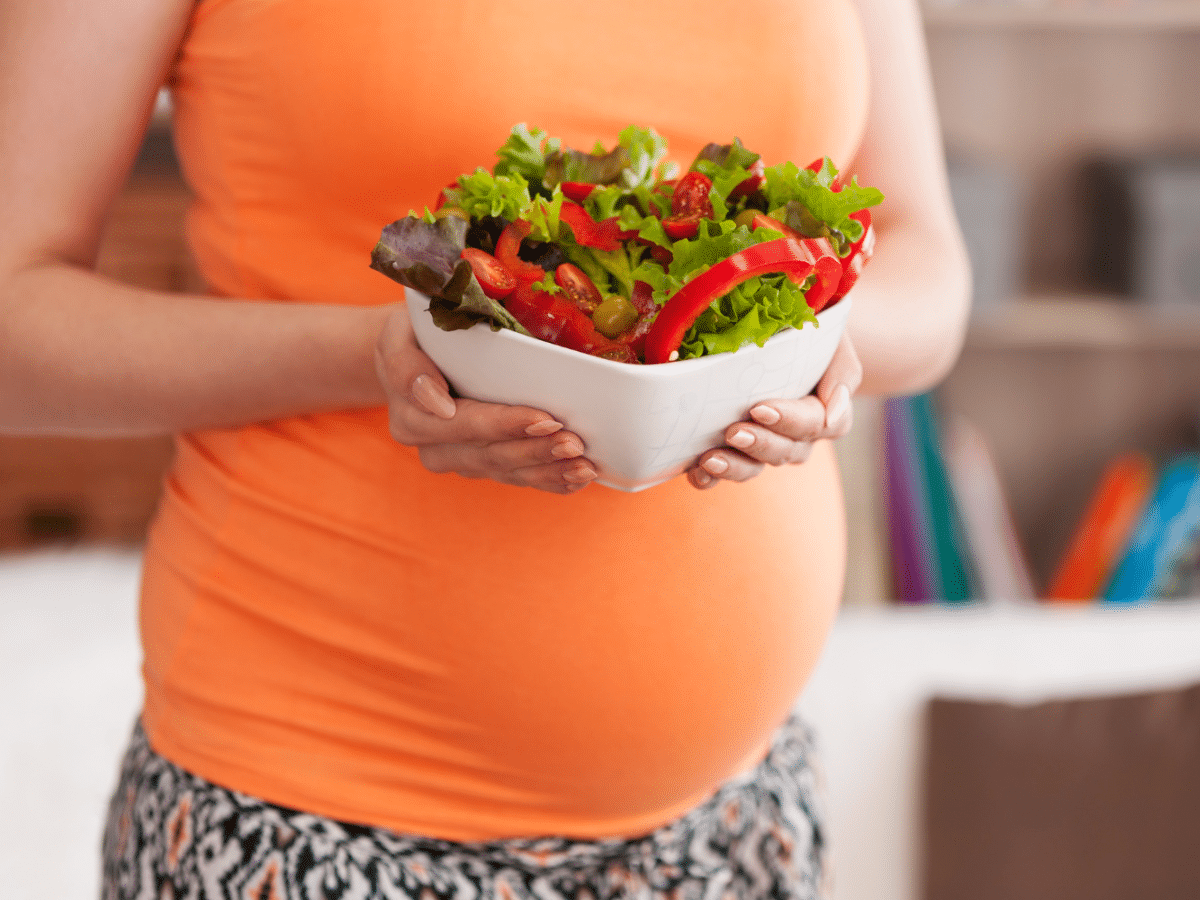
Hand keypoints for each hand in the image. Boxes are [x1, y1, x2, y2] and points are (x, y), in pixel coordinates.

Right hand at [375, 304, 597, 493]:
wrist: (414, 356)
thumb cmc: (412, 337)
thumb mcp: (397, 336)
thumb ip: (406, 367)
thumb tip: (437, 402)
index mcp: (412, 420)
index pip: (465, 425)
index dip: (505, 425)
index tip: (543, 419)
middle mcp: (436, 449)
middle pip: (492, 455)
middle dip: (536, 451)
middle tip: (575, 443)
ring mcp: (463, 462)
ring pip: (510, 471)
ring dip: (549, 470)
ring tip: (584, 465)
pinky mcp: (486, 466)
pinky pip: (519, 478)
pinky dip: (551, 480)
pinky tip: (577, 478)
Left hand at [686, 333, 862, 488]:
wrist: (778, 325)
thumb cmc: (805, 330)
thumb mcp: (830, 340)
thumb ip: (842, 373)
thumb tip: (834, 414)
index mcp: (823, 411)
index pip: (814, 424)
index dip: (789, 421)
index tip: (760, 409)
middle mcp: (796, 436)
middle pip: (785, 451)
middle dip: (759, 444)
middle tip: (734, 432)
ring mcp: (764, 447)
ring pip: (755, 467)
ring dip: (734, 466)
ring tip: (710, 460)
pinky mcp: (735, 452)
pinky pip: (725, 473)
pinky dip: (709, 478)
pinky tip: (696, 473)